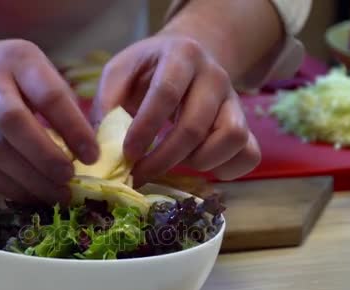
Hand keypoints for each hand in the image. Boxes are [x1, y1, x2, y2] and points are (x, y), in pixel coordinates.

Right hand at [0, 34, 98, 202]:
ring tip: (57, 194)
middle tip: (70, 179)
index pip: (49, 95)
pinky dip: (9, 187)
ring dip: (32, 180)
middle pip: (16, 124)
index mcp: (17, 60)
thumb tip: (86, 146)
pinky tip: (30, 195)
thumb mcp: (28, 67)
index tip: (93, 156)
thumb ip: (55, 100)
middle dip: (47, 157)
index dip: (73, 128)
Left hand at [93, 35, 260, 185]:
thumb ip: (107, 102)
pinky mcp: (246, 123)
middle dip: (164, 158)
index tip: (127, 154)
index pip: (166, 94)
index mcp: (182, 55)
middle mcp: (215, 75)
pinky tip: (200, 166)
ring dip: (200, 161)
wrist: (187, 57)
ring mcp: (235, 101)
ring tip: (176, 161)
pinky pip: (249, 153)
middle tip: (140, 173)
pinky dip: (226, 169)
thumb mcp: (121, 71)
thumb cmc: (148, 69)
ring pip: (232, 138)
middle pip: (195, 125)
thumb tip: (100, 148)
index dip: (145, 129)